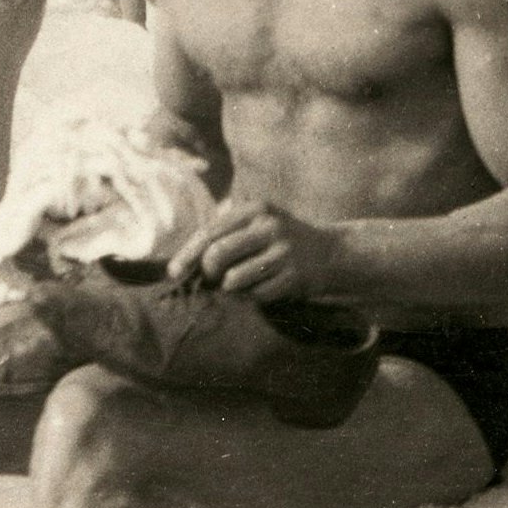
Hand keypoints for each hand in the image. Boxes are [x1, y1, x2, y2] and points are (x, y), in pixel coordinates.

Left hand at [169, 198, 341, 301]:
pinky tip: (261, 288)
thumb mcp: (256, 225)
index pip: (209, 232)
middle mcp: (270, 227)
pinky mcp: (296, 277)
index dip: (187, 255)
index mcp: (254, 210)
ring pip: (234, 279)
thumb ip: (224, 236)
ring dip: (229, 288)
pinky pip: (256, 295)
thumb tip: (184, 264)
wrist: (333, 253)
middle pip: (217, 254)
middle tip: (212, 279)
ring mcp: (285, 252)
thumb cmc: (279, 241)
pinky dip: (250, 297)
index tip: (173, 273)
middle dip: (207, 273)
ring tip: (239, 283)